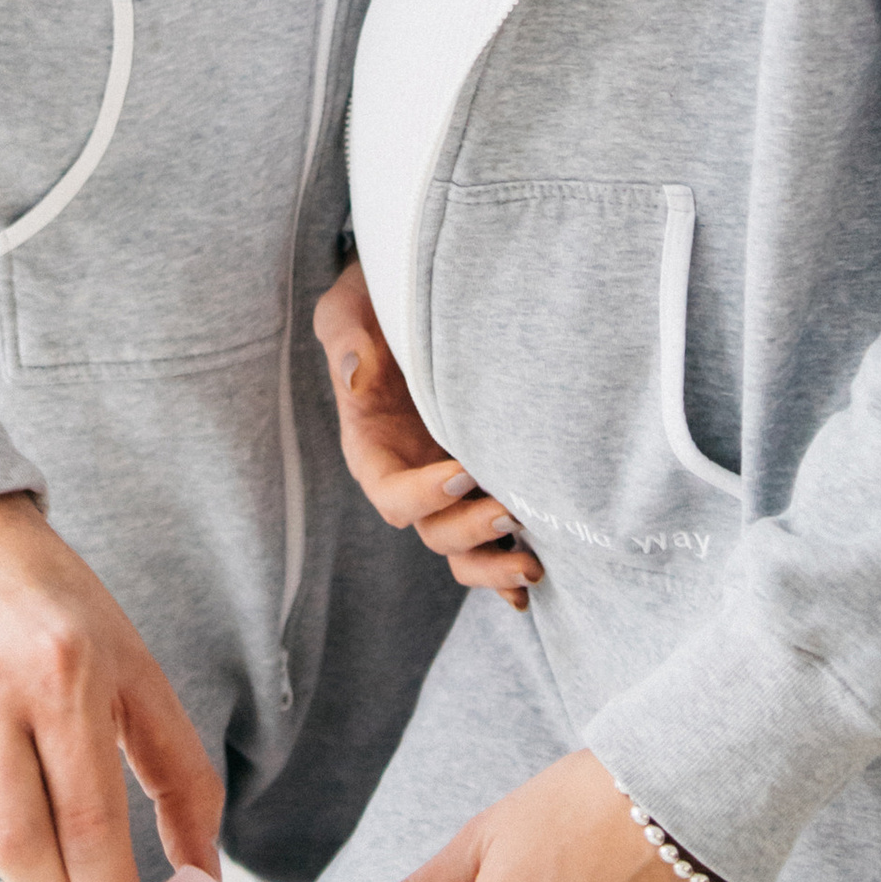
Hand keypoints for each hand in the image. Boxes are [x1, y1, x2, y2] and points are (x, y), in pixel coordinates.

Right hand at [313, 260, 543, 606]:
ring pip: (463, 549)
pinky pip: (491, 539)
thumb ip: (345, 339)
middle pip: (433, 532)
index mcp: (372, 448)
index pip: (389, 492)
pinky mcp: (480, 482)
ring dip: (494, 566)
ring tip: (534, 567)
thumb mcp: (346, 309)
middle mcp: (409, 477)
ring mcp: (445, 485)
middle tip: (514, 512)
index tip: (463, 471)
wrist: (413, 298)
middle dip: (472, 532)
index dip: (422, 495)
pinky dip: (508, 566)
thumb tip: (357, 373)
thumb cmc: (375, 302)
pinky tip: (535, 583)